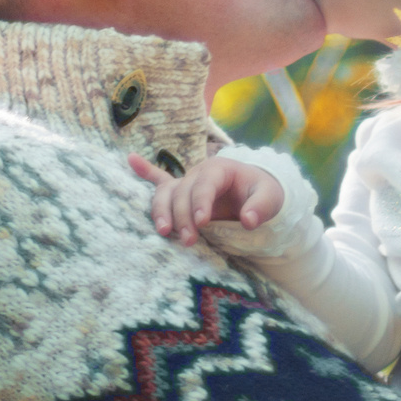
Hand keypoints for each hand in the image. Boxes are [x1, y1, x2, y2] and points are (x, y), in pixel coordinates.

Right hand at [131, 153, 283, 247]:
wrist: (257, 189)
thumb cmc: (263, 192)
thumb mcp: (270, 197)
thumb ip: (261, 207)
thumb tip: (249, 221)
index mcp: (219, 169)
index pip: (205, 184)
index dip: (201, 203)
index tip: (202, 223)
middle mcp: (198, 173)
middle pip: (182, 193)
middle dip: (182, 217)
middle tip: (189, 240)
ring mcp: (186, 182)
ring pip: (165, 193)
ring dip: (161, 212)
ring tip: (163, 232)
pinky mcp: (180, 191)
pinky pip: (159, 179)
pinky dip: (145, 171)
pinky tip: (130, 160)